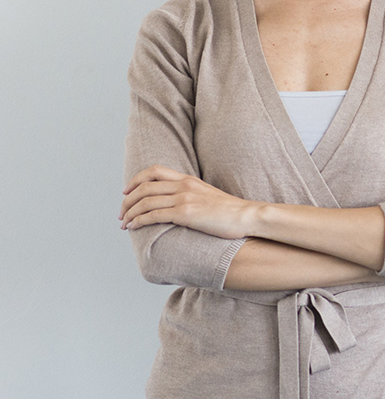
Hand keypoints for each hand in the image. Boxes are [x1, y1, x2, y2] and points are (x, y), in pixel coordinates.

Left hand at [120, 166, 257, 236]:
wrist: (248, 216)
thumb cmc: (232, 211)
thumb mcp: (209, 196)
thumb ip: (192, 195)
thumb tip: (179, 205)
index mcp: (188, 179)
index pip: (153, 171)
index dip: (135, 180)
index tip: (126, 192)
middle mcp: (183, 186)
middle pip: (143, 187)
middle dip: (127, 201)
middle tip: (121, 213)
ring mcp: (184, 199)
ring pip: (145, 202)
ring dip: (129, 213)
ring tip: (123, 223)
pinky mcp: (185, 213)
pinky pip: (153, 215)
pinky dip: (139, 221)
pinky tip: (134, 227)